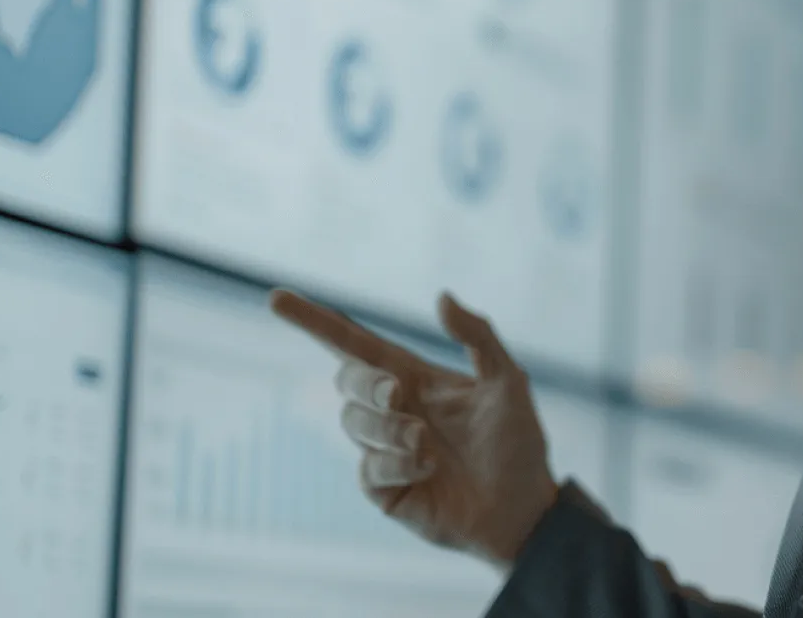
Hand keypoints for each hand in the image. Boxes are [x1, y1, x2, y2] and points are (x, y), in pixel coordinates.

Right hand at [269, 289, 557, 567]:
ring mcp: (384, 450)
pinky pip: (368, 468)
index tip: (277, 299)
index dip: (315, 321)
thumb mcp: (507, 381)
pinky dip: (397, 463)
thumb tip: (441, 296)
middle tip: (395, 393)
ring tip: (427, 441)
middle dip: (366, 383)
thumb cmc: (518, 442)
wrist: (525, 507)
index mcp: (414, 377)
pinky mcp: (384, 488)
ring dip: (388, 428)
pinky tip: (428, 467)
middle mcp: (393, 410)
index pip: (355, 343)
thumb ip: (478, 336)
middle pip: (347, 379)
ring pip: (353, 423)